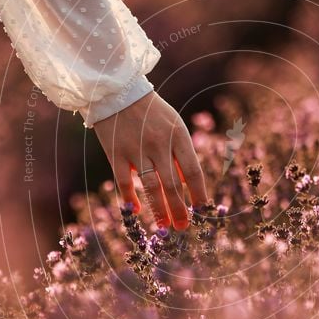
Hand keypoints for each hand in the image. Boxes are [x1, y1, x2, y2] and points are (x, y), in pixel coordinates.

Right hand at [93, 91, 208, 230]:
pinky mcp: (116, 152)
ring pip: (150, 186)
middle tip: (183, 227)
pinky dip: (130, 198)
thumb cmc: (152, 112)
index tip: (202, 210)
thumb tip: (190, 185)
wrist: (118, 91)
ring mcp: (136, 148)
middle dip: (180, 208)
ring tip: (165, 226)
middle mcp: (159, 143)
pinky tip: (135, 211)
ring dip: (159, 209)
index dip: (198, 193)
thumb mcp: (174, 125)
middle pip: (173, 183)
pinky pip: (125, 181)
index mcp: (178, 135)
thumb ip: (181, 153)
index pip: (193, 170)